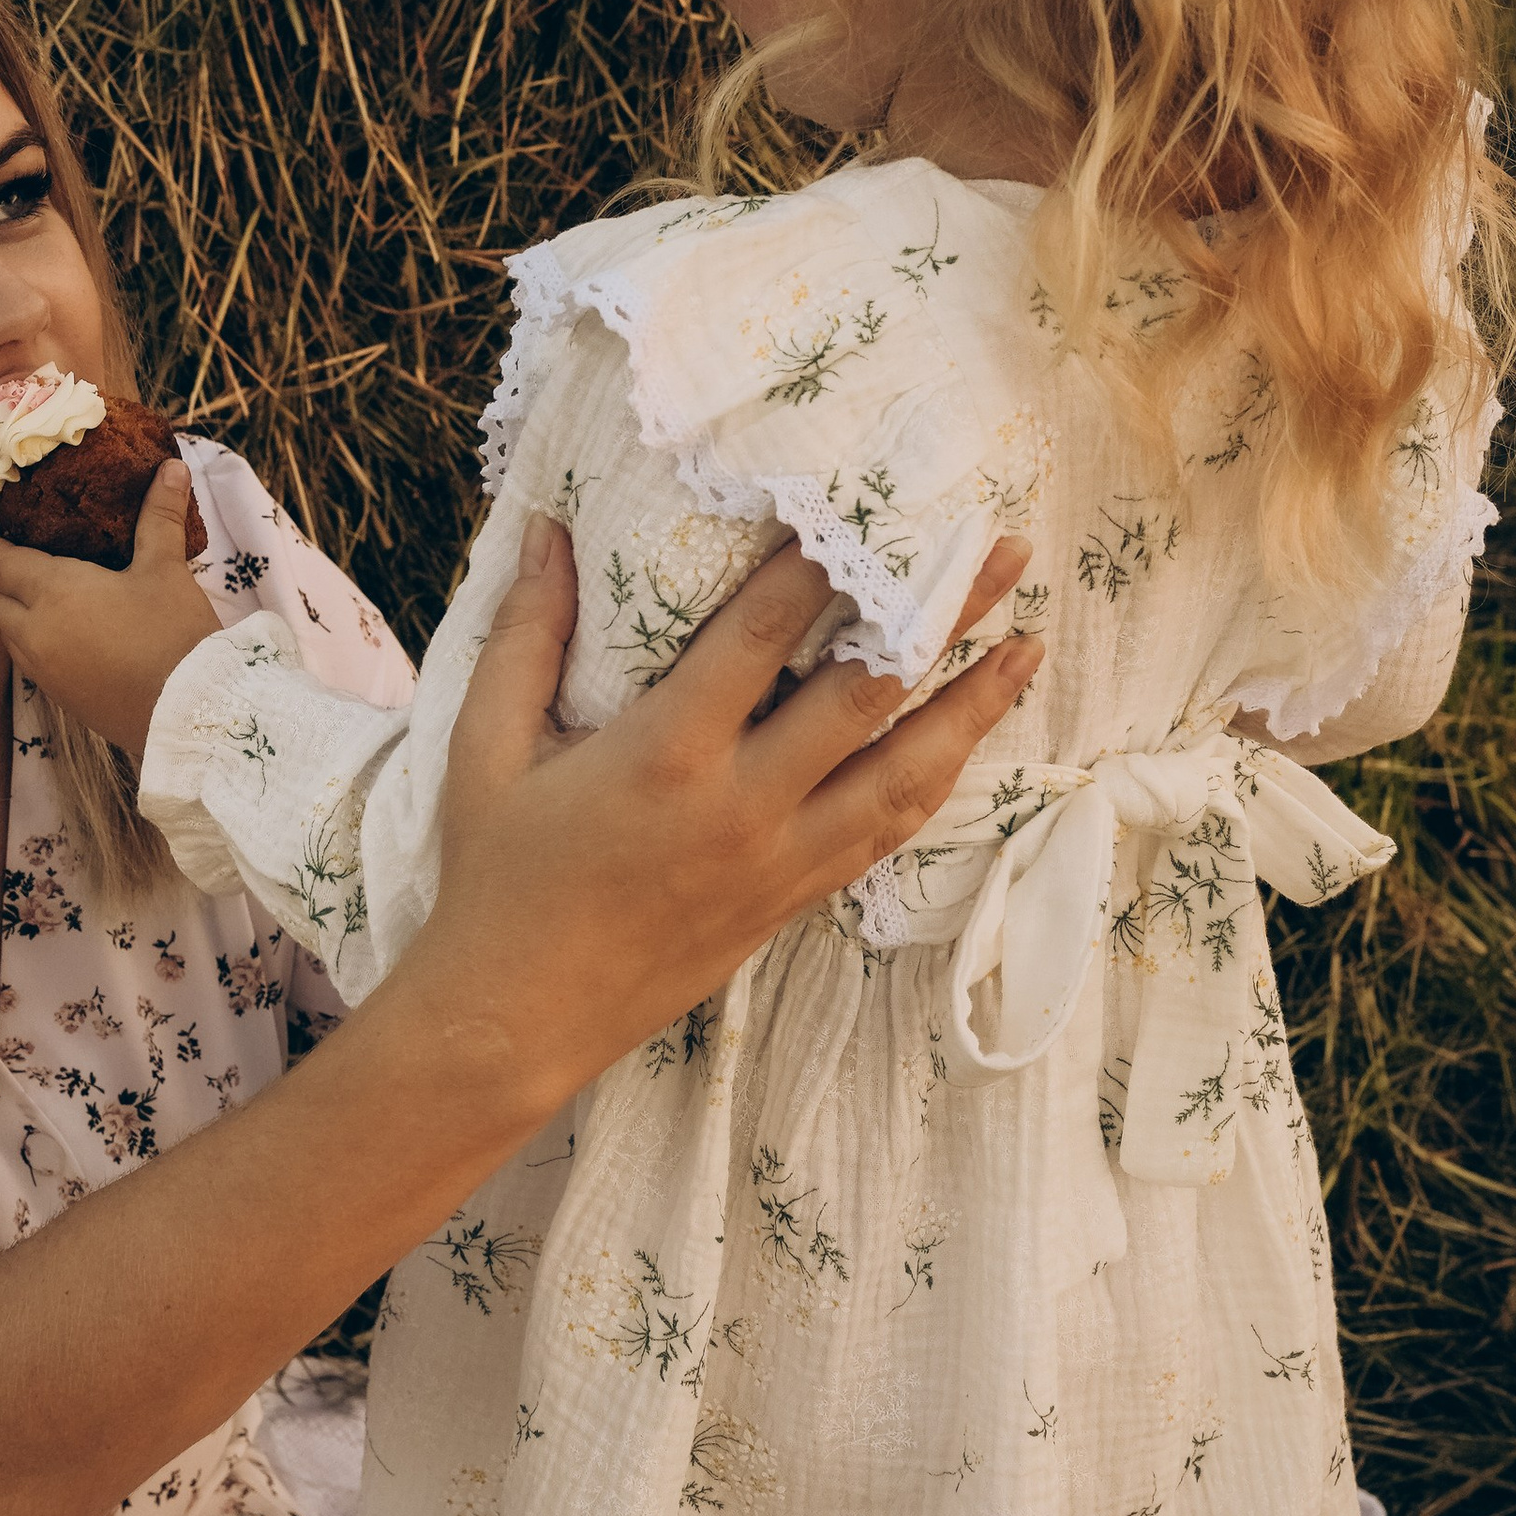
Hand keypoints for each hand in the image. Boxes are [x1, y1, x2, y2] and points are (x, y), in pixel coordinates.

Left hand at [0, 453, 219, 754]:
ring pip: (6, 632)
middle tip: (10, 553)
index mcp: (52, 592)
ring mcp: (43, 669)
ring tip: (29, 590)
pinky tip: (56, 631)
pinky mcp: (59, 697)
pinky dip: (27, 638)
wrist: (188, 711)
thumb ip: (160, 516)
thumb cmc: (173, 634)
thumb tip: (171, 466)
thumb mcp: (166, 568)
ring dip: (8, 608)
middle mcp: (34, 631)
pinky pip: (26, 660)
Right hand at [409, 517, 1038, 1111]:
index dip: (826, 558)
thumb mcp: (486, 747)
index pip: (766, 632)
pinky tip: (969, 738)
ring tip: (1030, 641)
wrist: (515, 1019)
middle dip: (941, 612)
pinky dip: (938, 778)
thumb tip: (547, 531)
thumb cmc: (494, 879)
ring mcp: (778, 860)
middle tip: (999, 545)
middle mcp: (741, 805)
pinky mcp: (791, 902)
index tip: (878, 497)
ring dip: (975, 704)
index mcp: (665, 754)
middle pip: (869, 691)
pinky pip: (886, 832)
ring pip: (906, 772)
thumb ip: (525, 635)